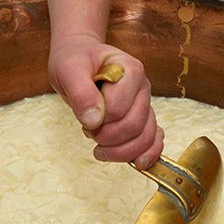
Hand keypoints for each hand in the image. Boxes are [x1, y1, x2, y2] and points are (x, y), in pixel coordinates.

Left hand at [48, 34, 163, 168]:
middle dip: (107, 137)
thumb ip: (81, 93)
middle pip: (133, 126)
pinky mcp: (143, 118)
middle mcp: (143, 87)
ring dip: (120, 151)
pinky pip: (154, 140)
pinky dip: (147, 154)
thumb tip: (94, 121)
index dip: (98, 120)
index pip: (118, 108)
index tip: (84, 117)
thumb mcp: (69, 71)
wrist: (80, 60)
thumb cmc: (76, 62)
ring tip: (100, 148)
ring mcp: (145, 103)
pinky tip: (136, 163)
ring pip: (145, 137)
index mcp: (130, 70)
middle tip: (88, 131)